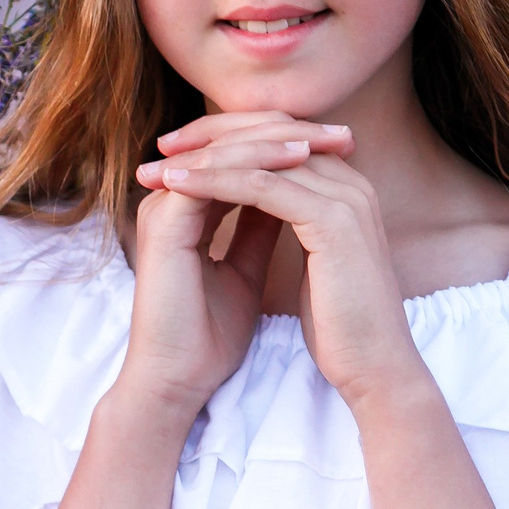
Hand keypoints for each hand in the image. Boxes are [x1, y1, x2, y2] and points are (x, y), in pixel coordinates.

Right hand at [111, 111, 337, 417]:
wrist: (179, 377)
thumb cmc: (210, 336)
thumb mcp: (246, 270)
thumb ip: (258, 228)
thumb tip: (292, 196)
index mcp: (187, 209)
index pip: (238, 158)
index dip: (289, 147)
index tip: (343, 149)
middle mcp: (172, 199)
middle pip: (231, 142)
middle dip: (290, 132)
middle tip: (344, 132)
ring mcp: (164, 206)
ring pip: (224, 149)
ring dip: (278, 139)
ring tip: (327, 139)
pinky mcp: (165, 220)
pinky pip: (214, 172)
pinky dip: (258, 162)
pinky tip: (299, 161)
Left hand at [140, 112, 423, 409]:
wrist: (374, 368)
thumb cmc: (340, 326)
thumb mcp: (313, 260)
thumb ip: (295, 221)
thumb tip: (262, 205)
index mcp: (347, 189)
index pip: (282, 139)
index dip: (229, 138)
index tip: (180, 150)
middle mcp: (350, 183)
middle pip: (272, 134)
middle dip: (212, 136)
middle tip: (163, 144)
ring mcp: (345, 199)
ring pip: (262, 157)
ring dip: (205, 158)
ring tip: (160, 165)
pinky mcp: (332, 222)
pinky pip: (261, 186)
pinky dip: (214, 181)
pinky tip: (177, 186)